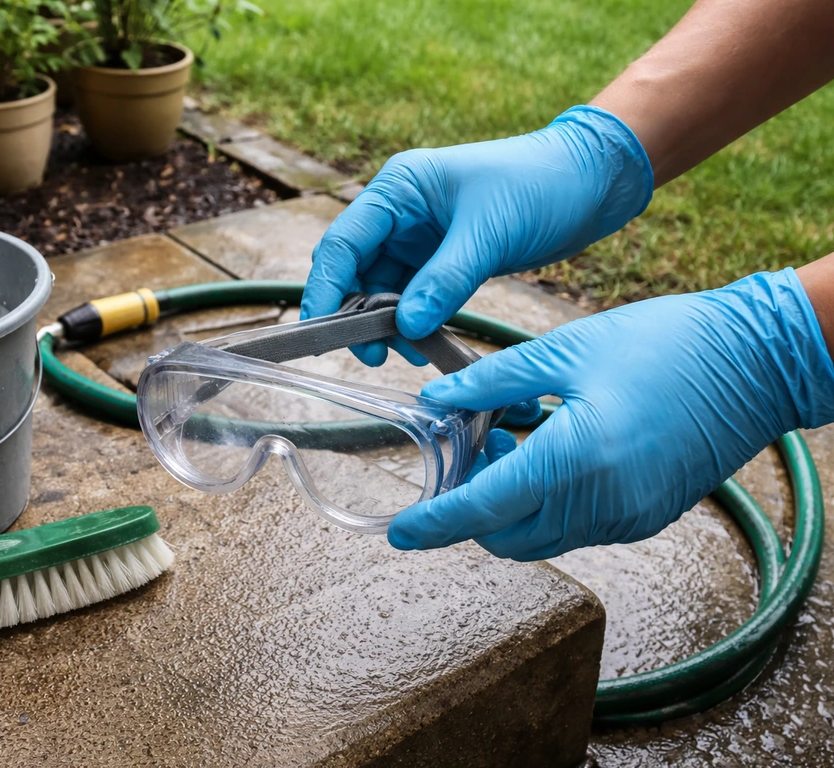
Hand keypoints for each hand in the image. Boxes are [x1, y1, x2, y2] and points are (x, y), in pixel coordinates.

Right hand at [301, 105, 652, 366]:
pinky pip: (413, 297)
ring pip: (382, 289)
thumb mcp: (488, 234)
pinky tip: (424, 344)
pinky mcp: (441, 259)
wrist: (591, 181)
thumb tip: (406, 328)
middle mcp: (400, 212)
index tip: (322, 333)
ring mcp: (419, 237)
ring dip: (387, 324)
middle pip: (355, 271)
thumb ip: (444, 282)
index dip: (326, 290)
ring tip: (406, 355)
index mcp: (399, 188)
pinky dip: (413, 322)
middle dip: (357, 315)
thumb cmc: (540, 185)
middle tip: (372, 356)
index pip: (343, 243)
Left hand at [387, 269, 833, 559]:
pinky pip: (577, 527)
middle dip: (471, 511)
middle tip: (469, 453)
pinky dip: (548, 504)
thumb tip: (440, 399)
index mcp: (576, 458)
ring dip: (509, 507)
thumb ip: (493, 381)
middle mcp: (602, 502)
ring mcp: (629, 517)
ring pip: (541, 536)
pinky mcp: (646, 517)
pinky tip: (549, 453)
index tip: (401, 532)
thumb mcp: (566, 350)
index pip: (484, 509)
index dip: (435, 524)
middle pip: (507, 537)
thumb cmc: (667, 344)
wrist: (757, 361)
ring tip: (508, 443)